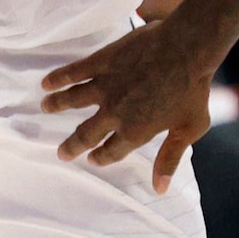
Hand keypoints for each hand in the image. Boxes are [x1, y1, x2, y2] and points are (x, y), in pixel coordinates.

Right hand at [40, 18, 215, 191]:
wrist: (187, 48)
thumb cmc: (193, 89)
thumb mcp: (188, 129)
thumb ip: (170, 158)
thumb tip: (160, 189)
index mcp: (135, 130)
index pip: (112, 151)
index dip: (101, 157)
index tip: (93, 159)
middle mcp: (115, 112)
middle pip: (86, 133)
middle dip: (73, 145)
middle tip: (62, 152)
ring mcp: (106, 86)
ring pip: (73, 99)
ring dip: (57, 105)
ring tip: (44, 107)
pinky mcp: (103, 62)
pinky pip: (75, 72)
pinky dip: (59, 78)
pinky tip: (47, 82)